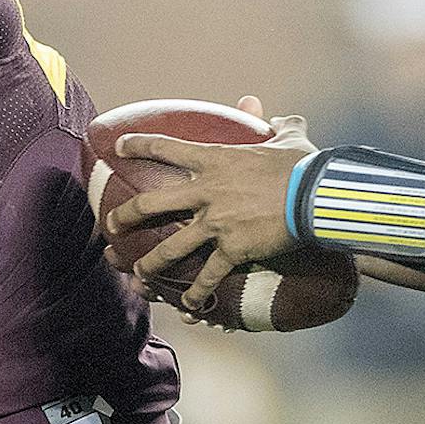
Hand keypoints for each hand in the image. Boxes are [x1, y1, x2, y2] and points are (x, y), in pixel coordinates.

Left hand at [104, 95, 316, 311]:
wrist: (313, 196)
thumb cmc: (303, 165)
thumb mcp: (289, 138)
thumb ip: (277, 125)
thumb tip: (277, 116)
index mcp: (215, 159)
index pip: (167, 148)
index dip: (138, 145)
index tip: (118, 147)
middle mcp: (206, 192)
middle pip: (151, 204)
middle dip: (125, 215)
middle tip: (111, 224)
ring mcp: (216, 223)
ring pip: (170, 248)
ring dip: (150, 263)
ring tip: (137, 273)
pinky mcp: (232, 249)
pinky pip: (208, 276)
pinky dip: (197, 294)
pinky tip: (189, 306)